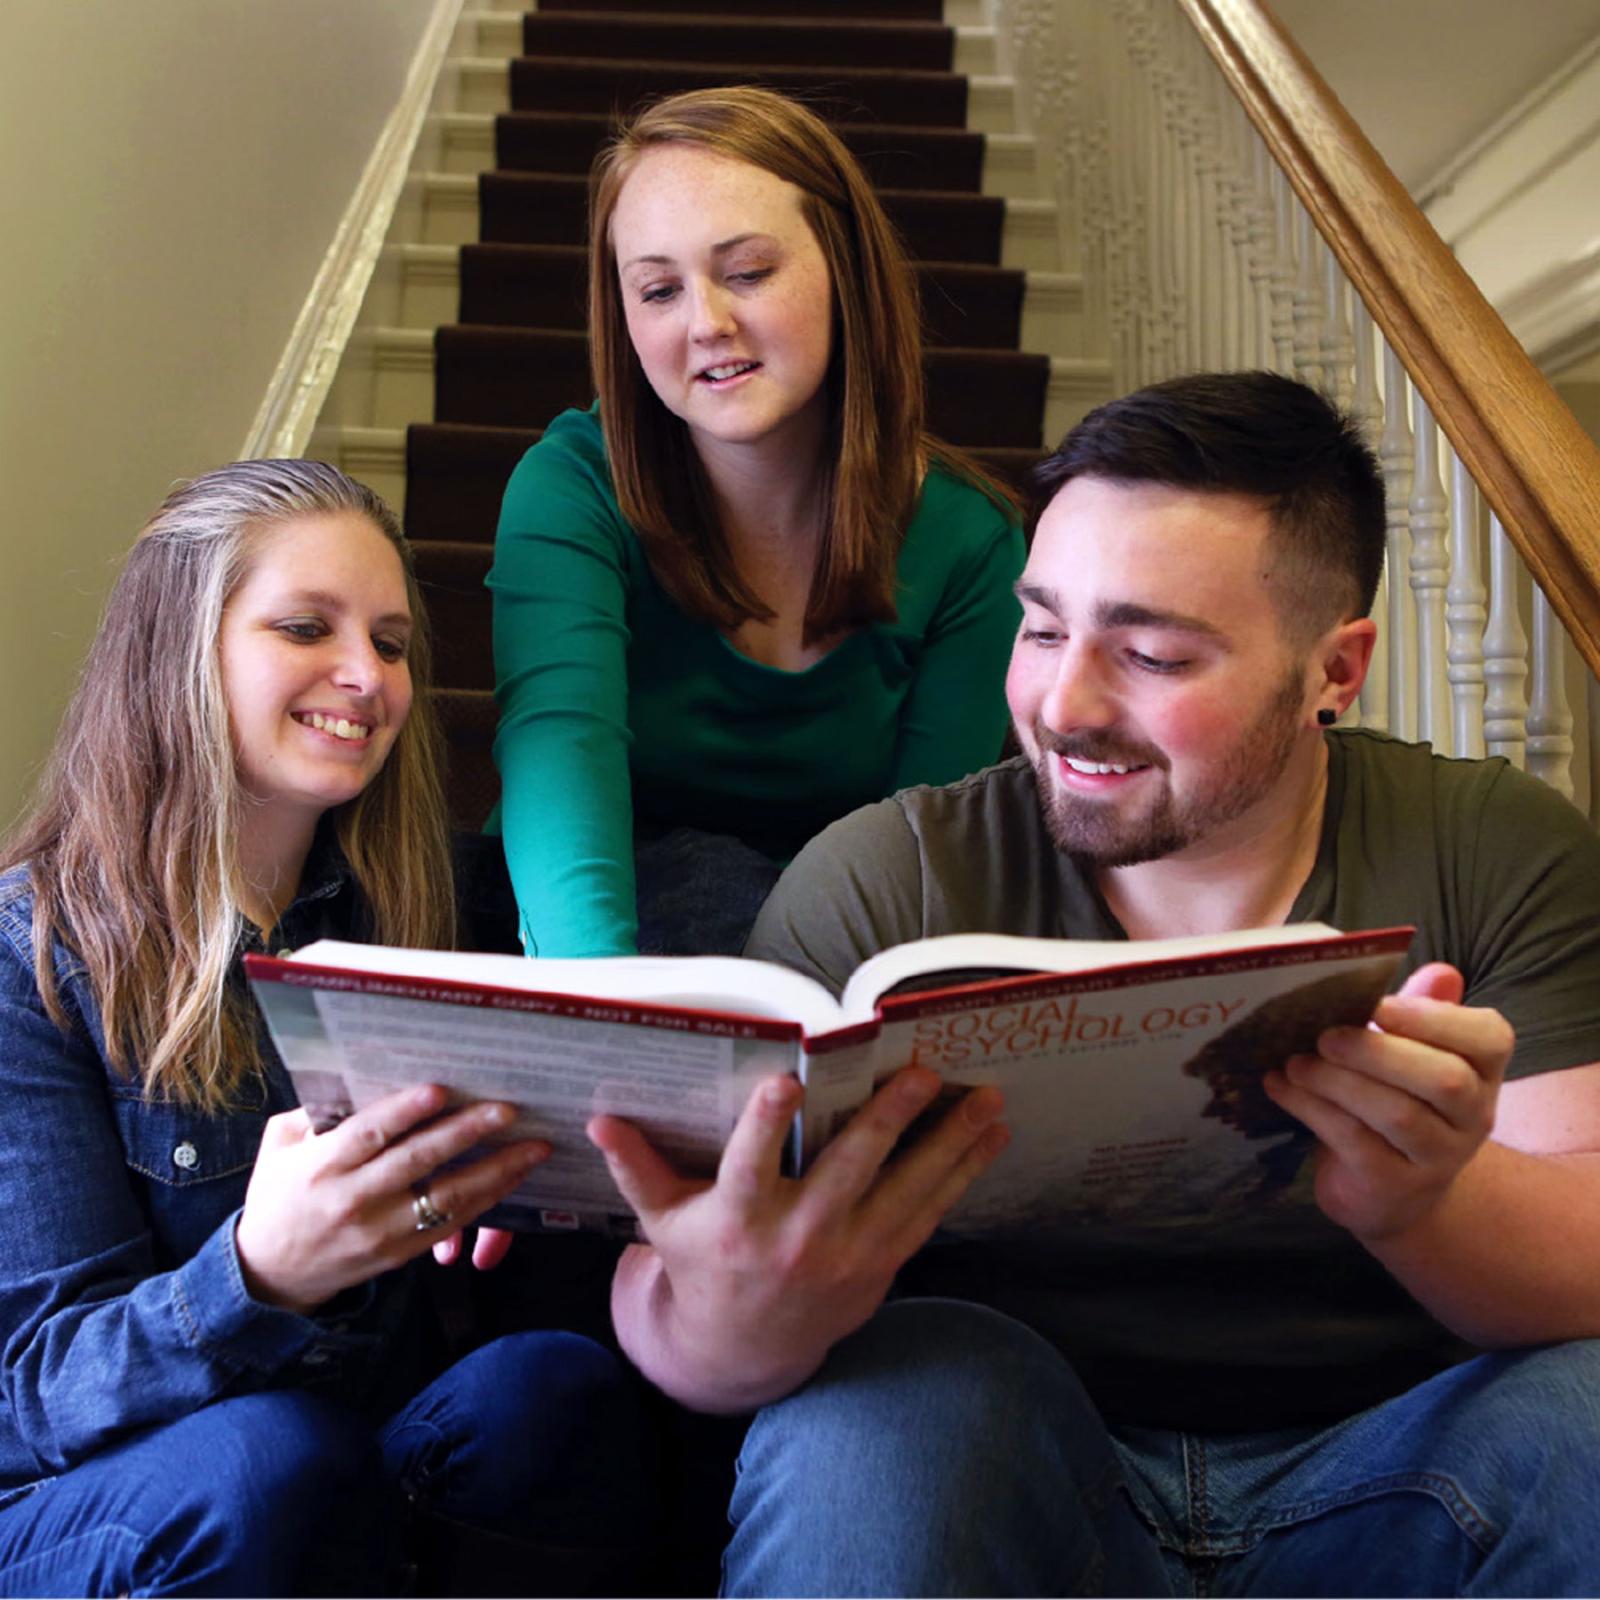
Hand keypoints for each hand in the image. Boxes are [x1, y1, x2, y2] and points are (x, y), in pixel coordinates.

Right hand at [235, 1084, 549, 1314]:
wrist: (270, 1277)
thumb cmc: (278, 1199)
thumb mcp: (280, 1150)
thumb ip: (313, 1115)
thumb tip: (354, 1077)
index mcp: (322, 1167)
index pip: (368, 1134)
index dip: (405, 1112)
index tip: (440, 1089)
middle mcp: (353, 1200)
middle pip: (416, 1163)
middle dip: (466, 1133)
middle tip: (507, 1110)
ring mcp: (380, 1231)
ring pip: (446, 1200)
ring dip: (495, 1172)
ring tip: (533, 1148)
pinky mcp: (400, 1254)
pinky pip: (451, 1225)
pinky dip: (486, 1201)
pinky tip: (513, 1177)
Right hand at [589, 1067, 1008, 1410]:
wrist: (744, 1352)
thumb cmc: (702, 1267)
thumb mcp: (663, 1222)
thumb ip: (638, 1167)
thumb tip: (598, 1116)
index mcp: (740, 1220)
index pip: (751, 1166)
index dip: (767, 1125)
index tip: (785, 1082)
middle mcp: (799, 1237)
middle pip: (850, 1171)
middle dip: (889, 1120)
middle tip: (920, 1073)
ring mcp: (848, 1254)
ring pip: (908, 1190)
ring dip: (951, 1143)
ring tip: (987, 1098)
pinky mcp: (882, 1264)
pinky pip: (930, 1213)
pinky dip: (963, 1174)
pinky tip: (992, 1137)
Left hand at [1263, 963, 1511, 1240]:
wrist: (1389, 1189)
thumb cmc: (1394, 1098)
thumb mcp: (1408, 1052)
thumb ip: (1419, 1011)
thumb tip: (1439, 971)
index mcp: (1481, 1070)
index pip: (1489, 1039)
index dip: (1438, 1019)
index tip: (1381, 1004)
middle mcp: (1473, 1116)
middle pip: (1444, 1080)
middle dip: (1379, 1052)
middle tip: (1325, 1035)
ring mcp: (1439, 1157)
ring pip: (1398, 1115)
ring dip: (1338, 1082)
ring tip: (1294, 1062)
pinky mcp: (1395, 1187)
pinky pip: (1355, 1143)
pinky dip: (1312, 1110)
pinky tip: (1280, 1087)